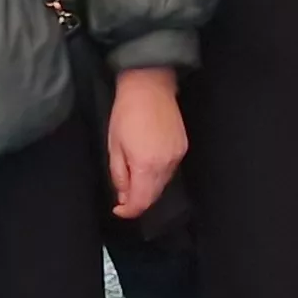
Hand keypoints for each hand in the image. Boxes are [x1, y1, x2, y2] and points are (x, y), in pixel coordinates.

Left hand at [108, 66, 186, 221]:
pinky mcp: (182, 147)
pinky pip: (170, 170)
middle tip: (123, 197)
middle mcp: (166, 164)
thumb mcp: (114, 145)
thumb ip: (119, 175)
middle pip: (154, 196)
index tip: (118, 209)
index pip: (141, 201)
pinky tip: (147, 165)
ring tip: (133, 177)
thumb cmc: (127, 112)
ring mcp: (177, 156)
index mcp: (147, 165)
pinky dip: (158, 174)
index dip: (129, 211)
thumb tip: (123, 196)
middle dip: (138, 200)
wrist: (149, 86)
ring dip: (148, 187)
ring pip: (162, 184)